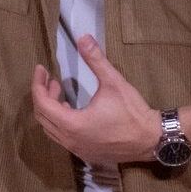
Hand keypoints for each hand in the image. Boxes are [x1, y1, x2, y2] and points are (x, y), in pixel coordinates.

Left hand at [30, 35, 160, 166]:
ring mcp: (77, 150)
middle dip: (43, 96)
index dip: (38, 84)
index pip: (42, 103)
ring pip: (51, 130)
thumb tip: (83, 38)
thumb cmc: (133, 112)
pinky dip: (60, 122)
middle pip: (42, 117)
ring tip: (60, 92)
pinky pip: (62, 138)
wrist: (152, 139)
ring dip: (51, 110)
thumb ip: (96, 60)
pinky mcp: (86, 153)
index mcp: (72, 124)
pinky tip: (72, 111)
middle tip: (50, 80)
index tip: (41, 69)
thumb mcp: (114, 82)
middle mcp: (70, 140)